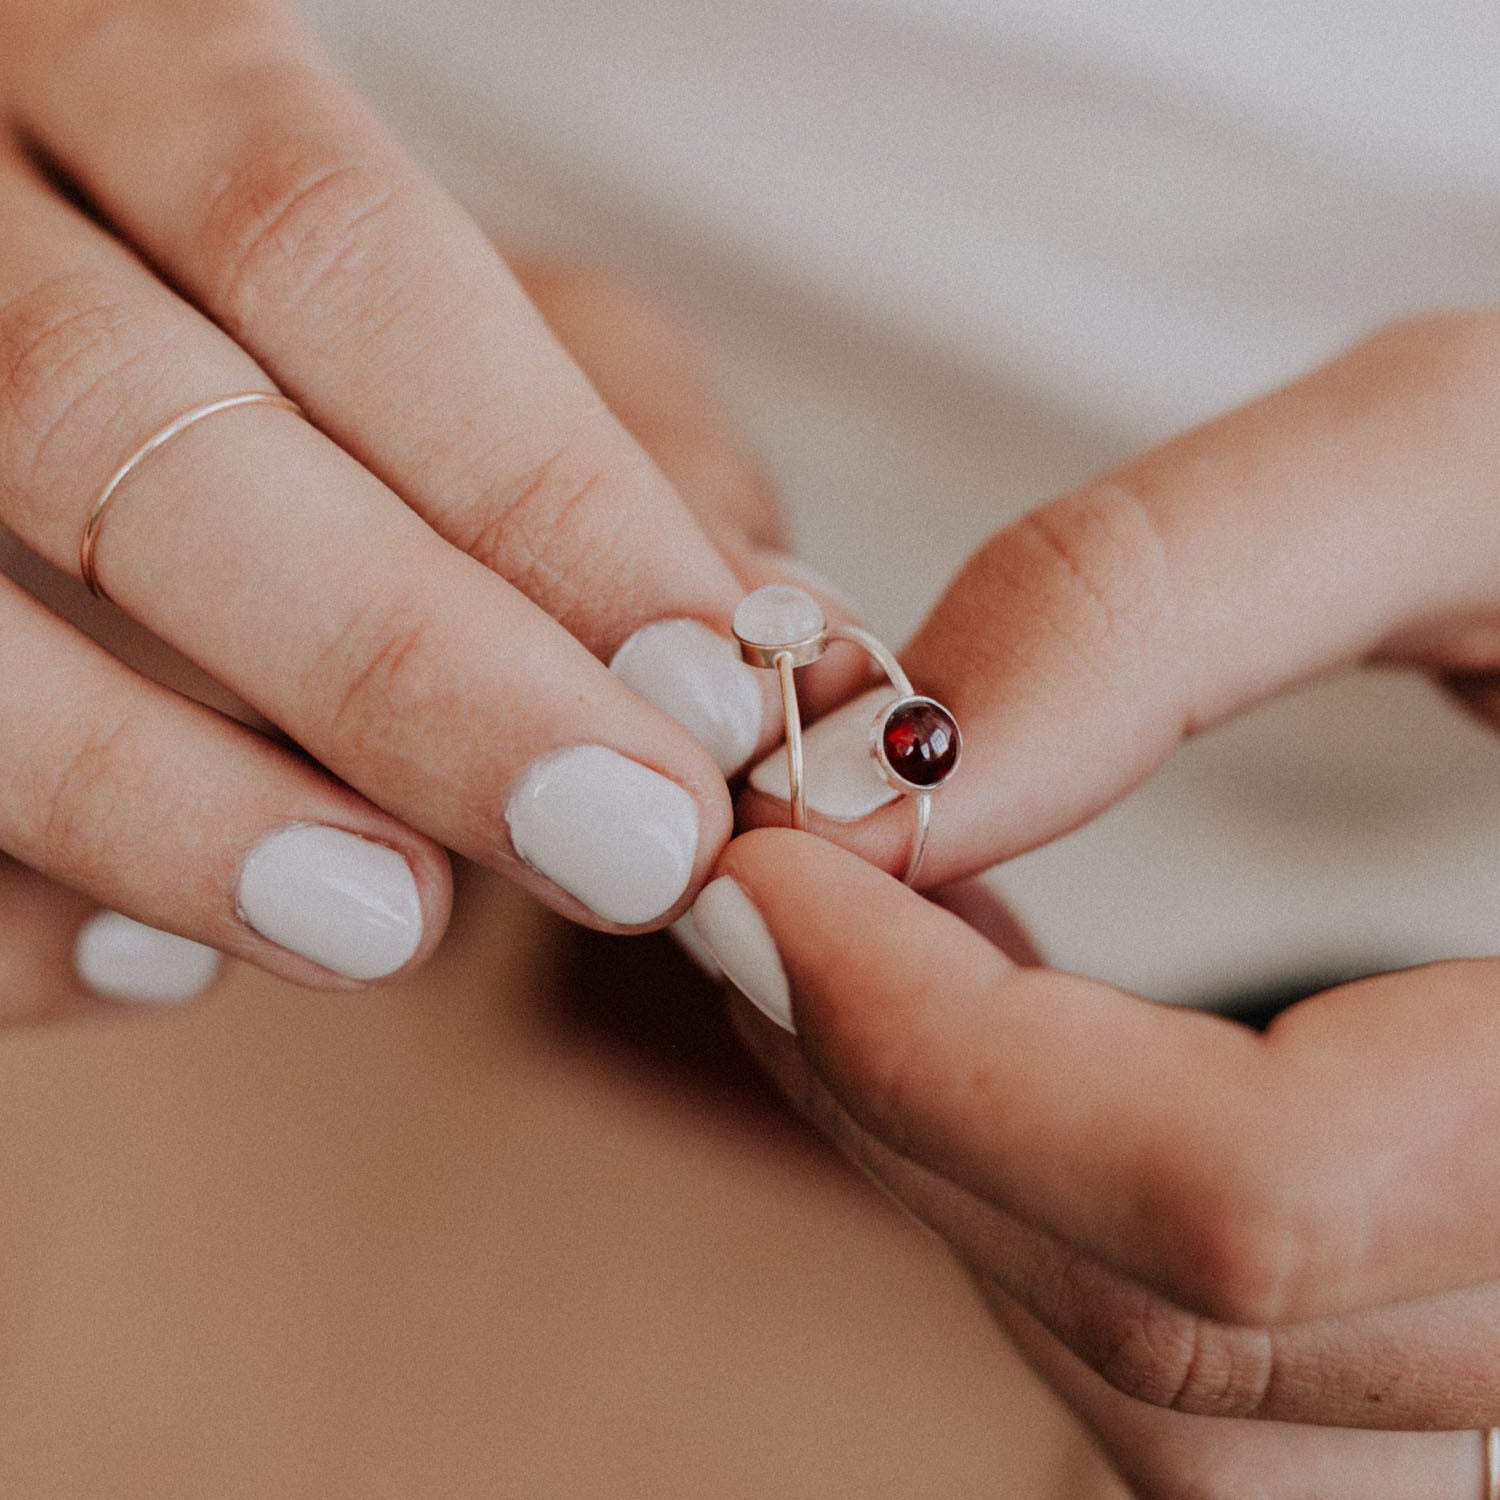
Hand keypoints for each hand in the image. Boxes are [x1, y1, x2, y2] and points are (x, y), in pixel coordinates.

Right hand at [0, 1, 850, 1017]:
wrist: (122, 377)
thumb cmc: (349, 347)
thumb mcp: (519, 332)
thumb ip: (639, 456)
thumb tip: (770, 641)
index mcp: (134, 74)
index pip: (319, 245)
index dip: (524, 484)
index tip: (701, 691)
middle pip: (115, 414)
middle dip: (394, 660)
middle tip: (619, 844)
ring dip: (170, 803)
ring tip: (389, 920)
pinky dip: (13, 907)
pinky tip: (163, 960)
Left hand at [700, 313, 1499, 1491]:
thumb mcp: (1485, 463)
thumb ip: (1168, 587)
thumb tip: (878, 783)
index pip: (1238, 1202)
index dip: (936, 1050)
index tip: (756, 874)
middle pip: (1174, 1332)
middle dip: (907, 1100)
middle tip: (773, 895)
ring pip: (1178, 1403)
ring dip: (961, 1169)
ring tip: (871, 951)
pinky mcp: (1493, 1362)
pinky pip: (1229, 1394)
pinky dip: (1053, 1217)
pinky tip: (1001, 1039)